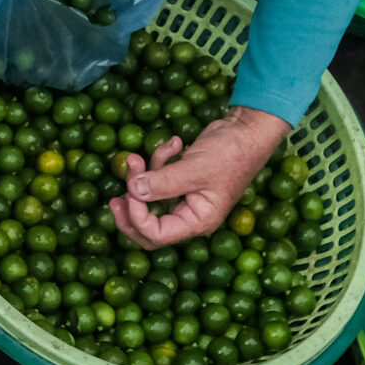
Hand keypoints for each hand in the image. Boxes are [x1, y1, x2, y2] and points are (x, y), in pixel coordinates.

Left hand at [109, 106, 290, 248]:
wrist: (247, 130)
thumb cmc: (230, 154)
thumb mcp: (194, 168)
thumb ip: (162, 182)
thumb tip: (131, 191)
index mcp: (197, 221)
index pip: (156, 235)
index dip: (137, 218)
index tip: (128, 192)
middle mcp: (190, 214)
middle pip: (149, 225)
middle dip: (132, 206)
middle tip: (116, 192)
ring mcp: (185, 197)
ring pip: (151, 195)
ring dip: (146, 173)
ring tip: (142, 155)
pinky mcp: (182, 179)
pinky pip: (160, 176)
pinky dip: (160, 159)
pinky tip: (175, 142)